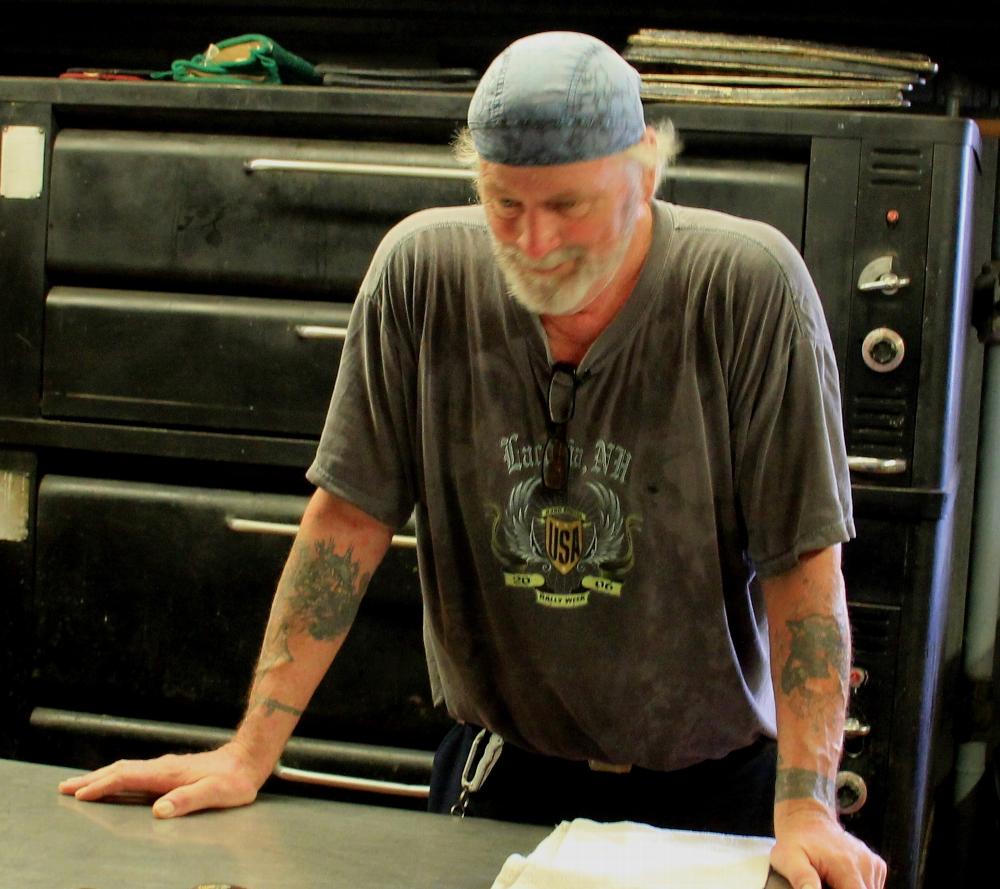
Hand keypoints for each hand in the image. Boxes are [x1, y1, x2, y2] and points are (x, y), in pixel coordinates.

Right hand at [57, 741, 268, 818]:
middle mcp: (163, 767)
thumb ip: (188, 800)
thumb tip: (159, 810)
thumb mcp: (216, 793)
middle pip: (121, 770)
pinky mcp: (172, 770)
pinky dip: (118, 776)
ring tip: (81, 784)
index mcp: (167, 774)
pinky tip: (118, 781)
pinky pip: (137, 772)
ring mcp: (167, 767)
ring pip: (127, 769)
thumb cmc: (235, 780)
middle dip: (92, 779)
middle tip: (65, 787)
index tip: (79, 795)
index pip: (127, 779)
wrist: (249, 759)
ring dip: (102, 776)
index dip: (102, 787)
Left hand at [770, 805, 886, 888]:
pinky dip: (858, 887)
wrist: (807, 819)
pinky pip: (872, 886)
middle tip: (825, 881)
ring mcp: (873, 864)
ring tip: (830, 879)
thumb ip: (802, 878)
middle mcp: (865, 864)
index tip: (825, 885)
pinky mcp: (877, 865)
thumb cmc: (795, 841)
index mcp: (846, 866)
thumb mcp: (789, 858)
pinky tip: (841, 878)